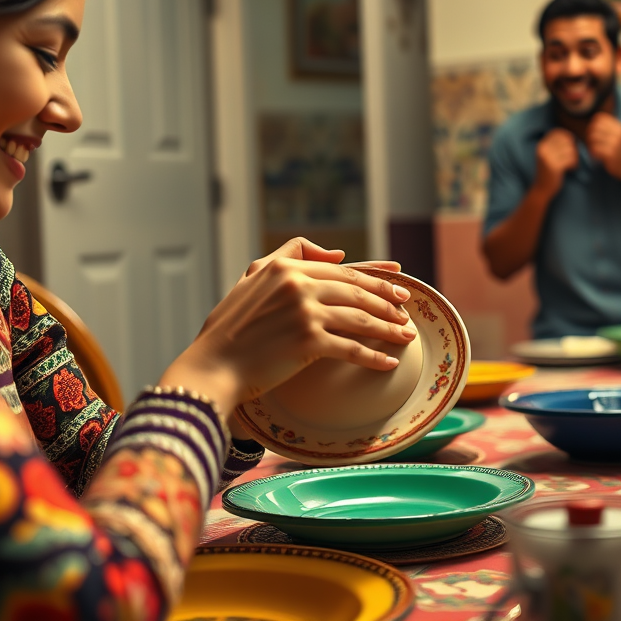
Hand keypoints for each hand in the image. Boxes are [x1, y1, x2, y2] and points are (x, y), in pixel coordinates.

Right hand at [161, 238, 413, 413]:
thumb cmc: (230, 328)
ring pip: (359, 317)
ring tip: (407, 335)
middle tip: (407, 308)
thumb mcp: (252, 279)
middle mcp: (296, 284)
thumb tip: (337, 254)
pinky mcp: (307, 342)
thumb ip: (289, 256)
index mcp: (283, 266)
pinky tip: (389, 362)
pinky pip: (351, 348)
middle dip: (388, 299)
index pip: (341, 269)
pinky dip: (373, 356)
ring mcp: (303, 312)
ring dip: (388, 327)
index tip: (398, 279)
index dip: (374, 274)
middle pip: (356, 291)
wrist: (213, 365)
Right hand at [533, 128, 577, 199]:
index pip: (558, 132)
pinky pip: (570, 160)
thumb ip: (557, 144)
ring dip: (574, 158)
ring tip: (571, 164)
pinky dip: (573, 164)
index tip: (570, 146)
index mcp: (541, 144)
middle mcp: (542, 149)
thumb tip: (572, 136)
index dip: (568, 137)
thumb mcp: (549, 154)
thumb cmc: (550, 170)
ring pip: (570, 150)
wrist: (542, 188)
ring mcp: (547, 157)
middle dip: (573, 149)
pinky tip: (570, 169)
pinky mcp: (553, 166)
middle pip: (566, 141)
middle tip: (572, 158)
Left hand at [585, 113, 620, 180]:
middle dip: (589, 135)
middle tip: (592, 143)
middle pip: (594, 127)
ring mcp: (614, 143)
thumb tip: (593, 120)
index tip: (594, 133)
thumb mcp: (619, 136)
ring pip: (592, 138)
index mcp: (619, 127)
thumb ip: (608, 128)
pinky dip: (593, 153)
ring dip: (590, 145)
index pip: (600, 117)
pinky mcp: (610, 153)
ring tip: (594, 150)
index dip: (593, 124)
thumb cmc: (620, 151)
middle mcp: (618, 133)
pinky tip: (597, 156)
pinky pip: (594, 149)